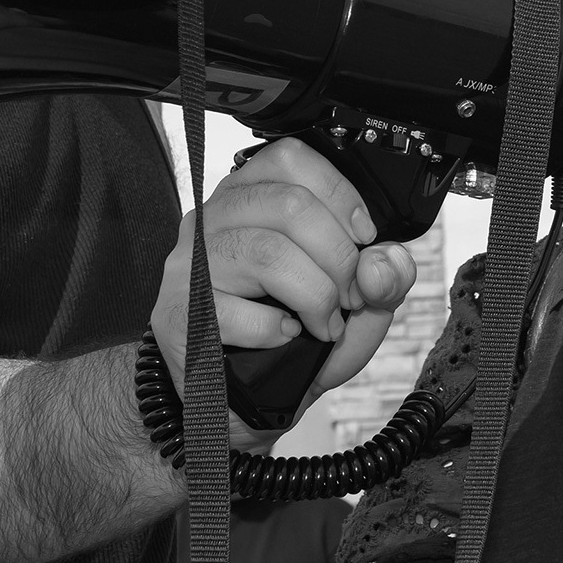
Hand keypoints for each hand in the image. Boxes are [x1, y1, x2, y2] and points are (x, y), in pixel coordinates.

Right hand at [148, 138, 416, 403]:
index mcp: (251, 200)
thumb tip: (384, 262)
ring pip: (268, 253)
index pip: (289, 158)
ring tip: (325, 323)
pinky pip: (235, 311)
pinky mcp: (177, 314)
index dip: (339, 194)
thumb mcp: (359, 306)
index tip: (364, 237)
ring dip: (315, 295)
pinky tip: (283, 337)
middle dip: (338, 256)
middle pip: (288, 204)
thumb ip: (385, 278)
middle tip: (350, 297)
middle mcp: (212, 221)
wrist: (247, 404)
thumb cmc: (297, 342)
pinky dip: (274, 330)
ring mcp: (188, 266)